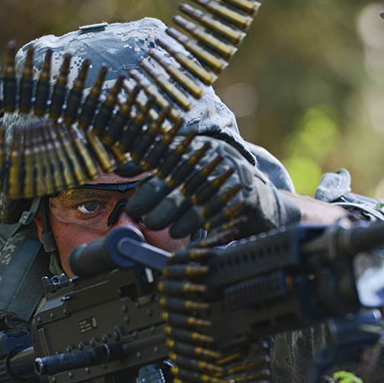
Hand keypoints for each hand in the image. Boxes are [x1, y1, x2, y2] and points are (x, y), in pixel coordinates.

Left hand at [126, 135, 300, 237]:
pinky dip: (200, 226)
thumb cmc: (217, 188)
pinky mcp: (244, 195)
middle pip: (180, 182)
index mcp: (195, 148)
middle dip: (160, 204)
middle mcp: (213, 157)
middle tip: (148, 221)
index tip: (134, 208)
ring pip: (197, 198)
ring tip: (168, 230)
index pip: (165, 165)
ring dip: (178, 217)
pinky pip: (216, 212)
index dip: (148, 188)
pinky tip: (188, 234)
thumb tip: (121, 168)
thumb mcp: (187, 171)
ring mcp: (230, 175)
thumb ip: (155, 167)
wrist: (262, 202)